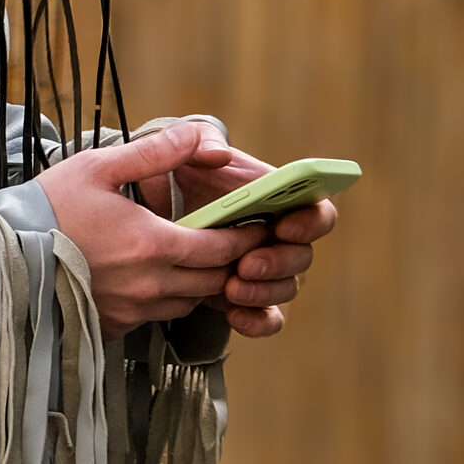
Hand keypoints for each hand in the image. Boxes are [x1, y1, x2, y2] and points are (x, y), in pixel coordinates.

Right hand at [35, 120, 314, 341]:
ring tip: (196, 261)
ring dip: (199, 284)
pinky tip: (154, 281)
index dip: (245, 238)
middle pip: (213, 281)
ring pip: (187, 303)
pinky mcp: (111, 325)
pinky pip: (155, 319)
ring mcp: (131, 310)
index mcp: (153, 243)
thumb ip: (155, 152)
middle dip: (230, 264)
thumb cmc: (46, 208)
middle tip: (236, 245)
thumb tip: (199, 135)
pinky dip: (165, 301)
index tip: (255, 227)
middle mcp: (149, 284)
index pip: (222, 248)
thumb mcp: (99, 167)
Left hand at [134, 125, 337, 338]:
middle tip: (247, 264)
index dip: (310, 220)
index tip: (285, 225)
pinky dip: (256, 321)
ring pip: (286, 289)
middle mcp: (278, 236)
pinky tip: (235, 316)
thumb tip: (219, 155)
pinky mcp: (245, 297)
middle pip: (303, 256)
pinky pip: (265, 318)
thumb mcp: (182, 151)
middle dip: (279, 263)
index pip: (316, 210)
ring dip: (264, 292)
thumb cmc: (176, 176)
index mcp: (278, 199)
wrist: (148, 213)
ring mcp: (263, 269)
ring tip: (231, 288)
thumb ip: (200, 141)